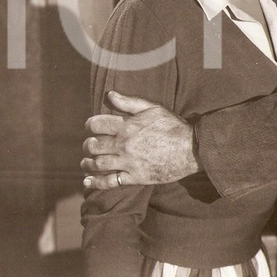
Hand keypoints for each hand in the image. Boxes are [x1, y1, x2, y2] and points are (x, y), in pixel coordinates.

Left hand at [81, 91, 199, 188]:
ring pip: (98, 164)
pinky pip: (110, 182)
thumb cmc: (173, 126)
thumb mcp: (153, 108)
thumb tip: (109, 94)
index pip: (96, 124)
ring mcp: (128, 162)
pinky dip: (96, 182)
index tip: (90, 127)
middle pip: (94, 146)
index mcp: (127, 126)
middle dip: (88, 145)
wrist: (191, 149)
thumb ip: (129, 102)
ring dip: (88, 163)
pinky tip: (87, 181)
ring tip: (86, 162)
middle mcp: (124, 145)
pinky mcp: (135, 177)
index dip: (90, 124)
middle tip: (90, 145)